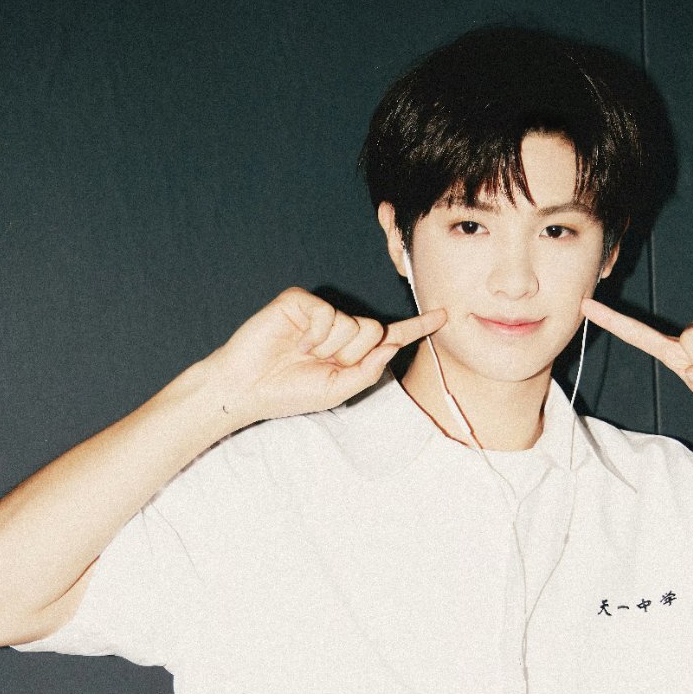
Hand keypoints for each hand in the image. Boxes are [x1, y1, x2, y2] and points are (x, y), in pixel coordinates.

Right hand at [206, 288, 445, 431]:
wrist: (248, 388)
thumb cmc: (289, 392)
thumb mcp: (338, 389)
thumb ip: (369, 369)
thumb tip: (391, 344)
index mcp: (351, 351)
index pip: (390, 336)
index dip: (417, 326)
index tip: (443, 315)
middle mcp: (339, 328)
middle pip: (374, 330)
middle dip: (352, 354)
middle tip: (321, 363)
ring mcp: (320, 313)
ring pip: (352, 324)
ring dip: (330, 347)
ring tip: (303, 354)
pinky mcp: (300, 302)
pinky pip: (328, 313)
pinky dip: (315, 334)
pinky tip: (296, 342)